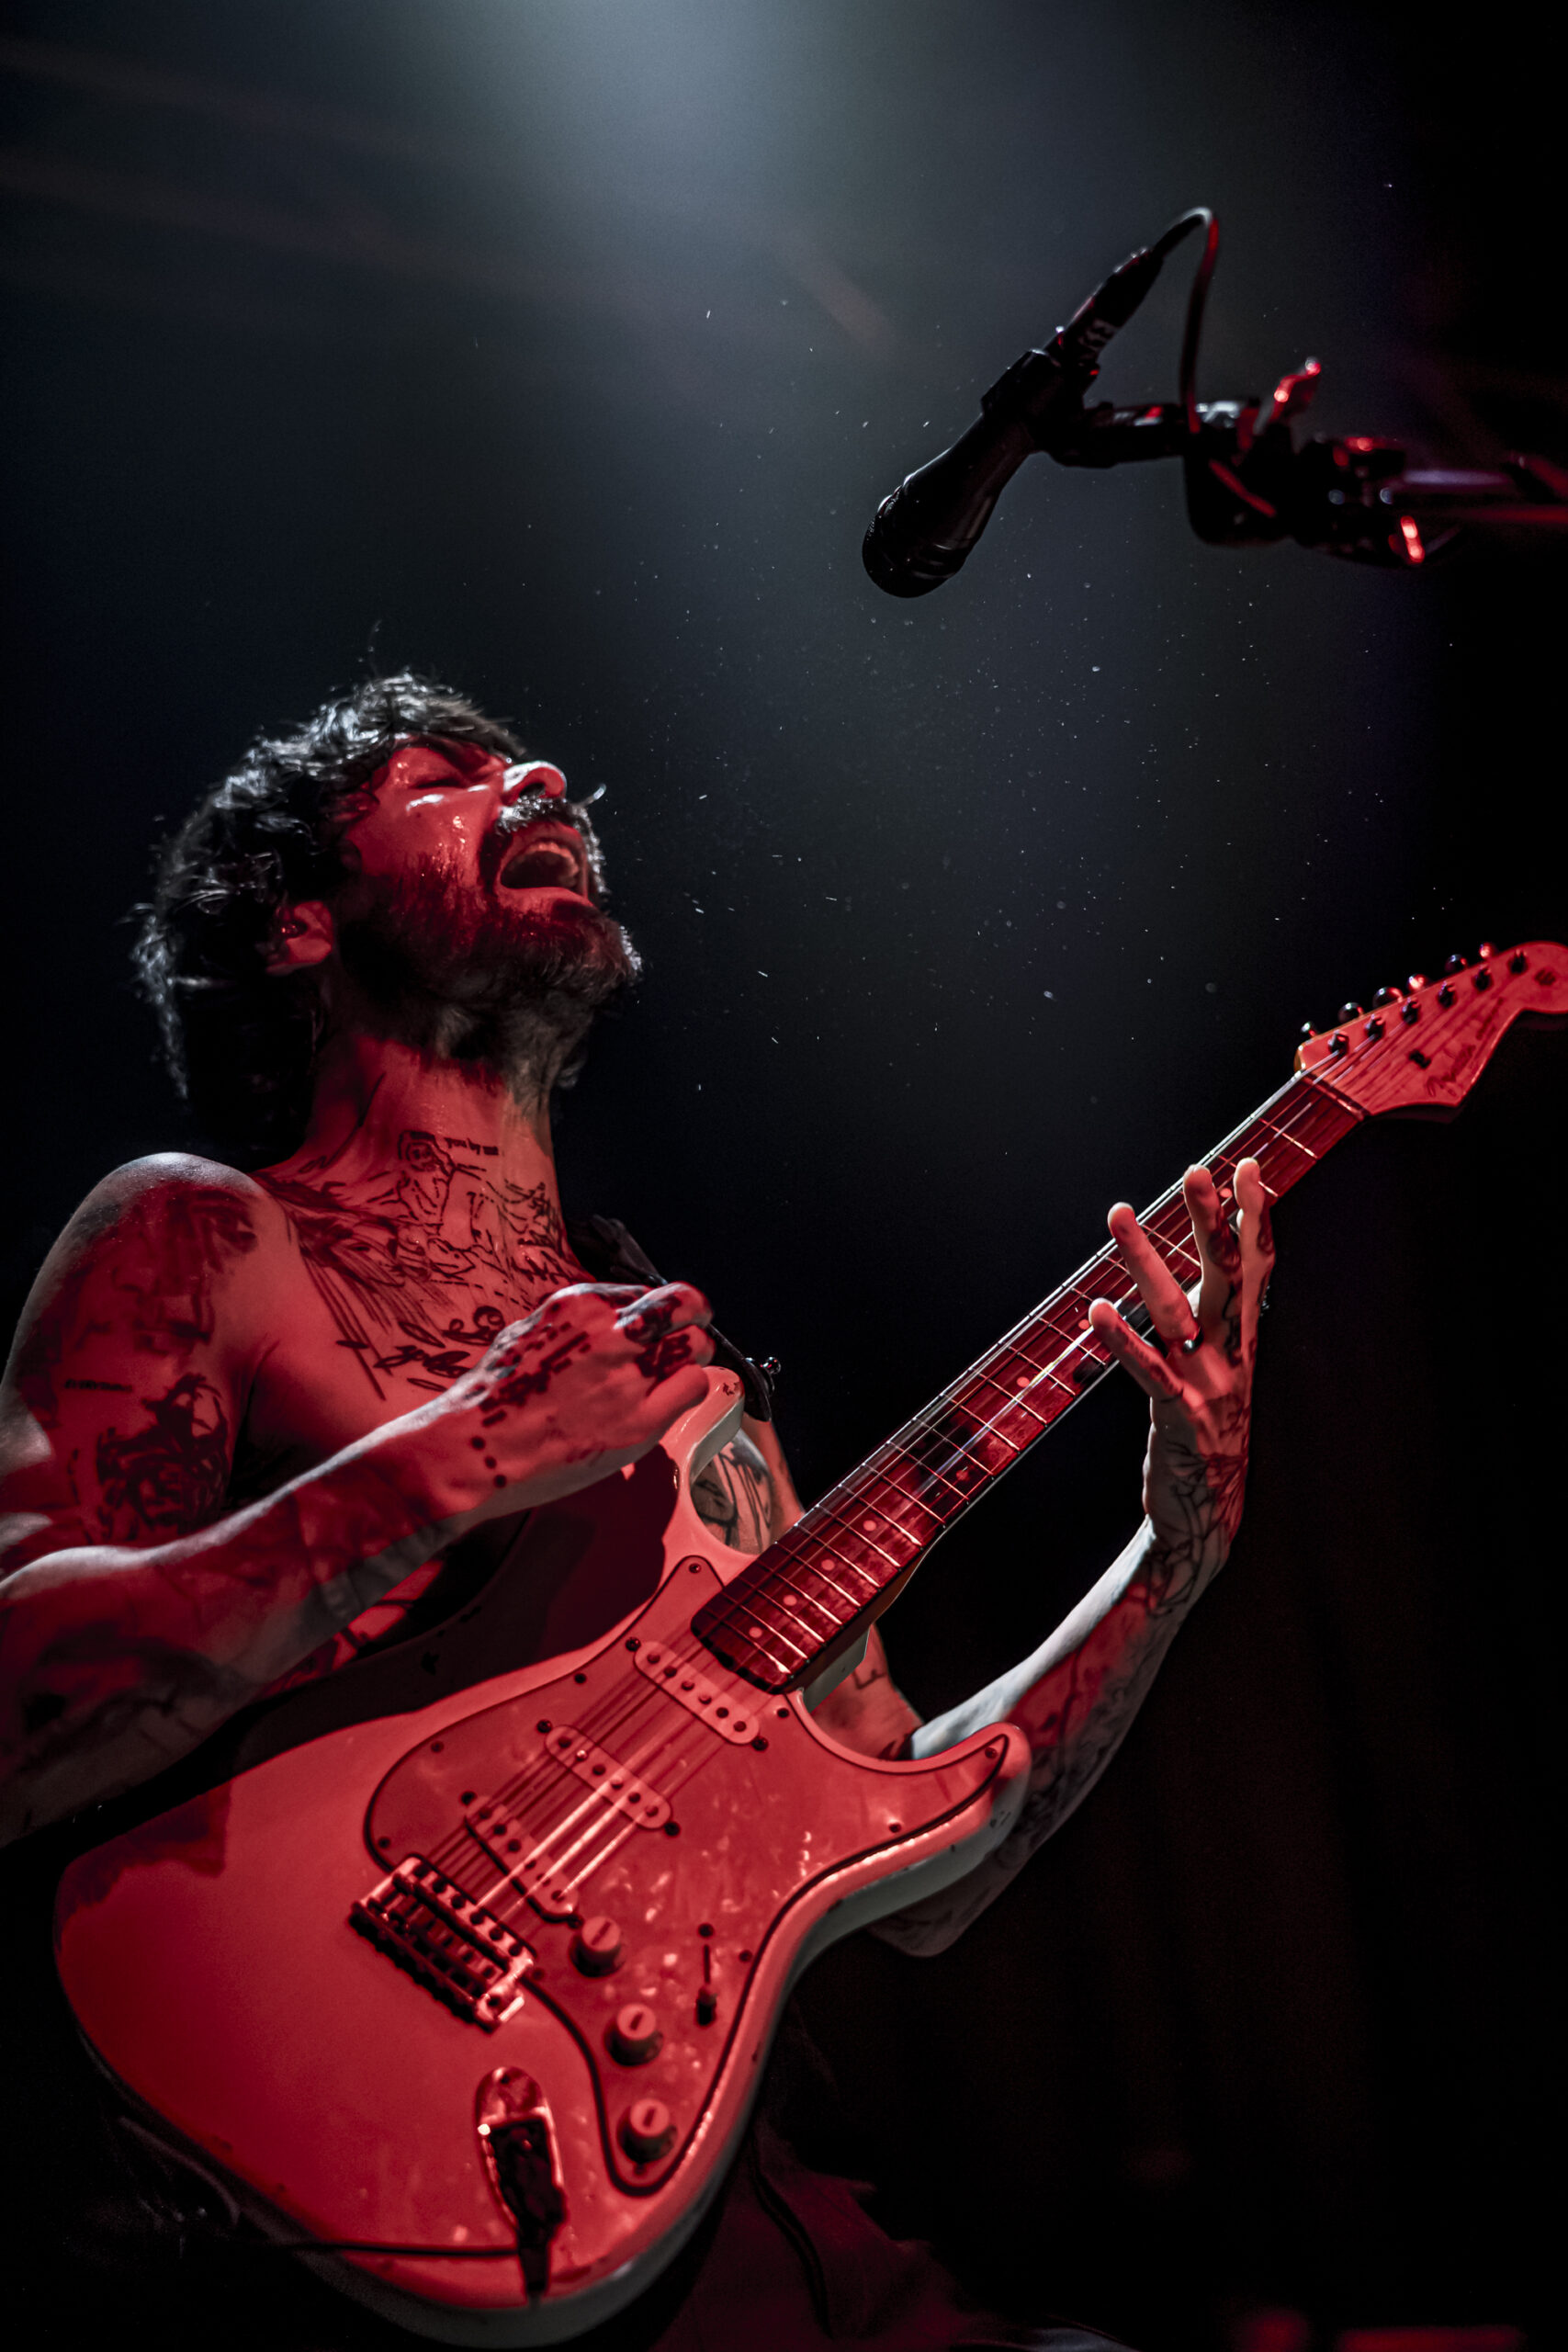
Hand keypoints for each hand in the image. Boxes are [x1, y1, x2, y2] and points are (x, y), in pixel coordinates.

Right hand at [419, 1281, 715, 1520]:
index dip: (657, 1310)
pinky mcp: (639, 1422)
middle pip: (684, 1305)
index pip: (646, 1292)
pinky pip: (693, 1388)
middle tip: (694, 1332)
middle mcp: (608, 1334)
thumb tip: (607, 1320)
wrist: (471, 1450)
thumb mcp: (524, 1333)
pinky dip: (690, 1389)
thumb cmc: (489, 1399)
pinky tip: (672, 1399)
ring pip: (696, 1345)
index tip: (659, 1325)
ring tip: (681, 1371)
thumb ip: (572, 1323)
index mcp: (579, 1307)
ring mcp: (626, 1377)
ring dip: (694, 1355)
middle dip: (693, 1317)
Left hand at [1088, 1159, 1274, 1581]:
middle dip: (1210, 1220)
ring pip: (1174, 1310)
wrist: (1206, 1517)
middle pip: (1226, 1275)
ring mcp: (1209, 1386)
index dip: (1256, 1217)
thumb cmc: (1205, 1430)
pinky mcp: (1179, 1418)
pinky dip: (1123, 1341)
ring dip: (1145, 1258)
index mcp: (1245, 1341)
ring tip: (1118, 1213)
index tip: (1251, 1167)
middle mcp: (1234, 1356)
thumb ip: (1215, 1316)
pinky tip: (1099, 1311)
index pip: (1258, 1267)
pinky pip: (1148, 1372)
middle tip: (1196, 1170)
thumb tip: (1208, 1259)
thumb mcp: (1220, 1367)